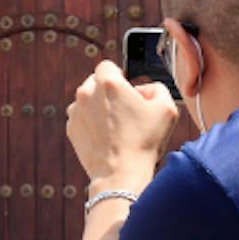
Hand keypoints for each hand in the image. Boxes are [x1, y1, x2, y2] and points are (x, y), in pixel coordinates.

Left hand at [66, 60, 179, 186]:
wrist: (121, 173)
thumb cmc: (144, 142)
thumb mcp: (167, 109)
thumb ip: (158, 88)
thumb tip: (145, 90)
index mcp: (108, 83)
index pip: (108, 66)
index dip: (120, 76)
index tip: (127, 89)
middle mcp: (86, 93)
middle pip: (96, 82)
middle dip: (108, 91)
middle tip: (125, 110)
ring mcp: (76, 111)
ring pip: (87, 100)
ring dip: (98, 107)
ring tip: (116, 127)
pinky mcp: (71, 129)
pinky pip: (81, 118)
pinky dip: (91, 123)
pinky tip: (107, 137)